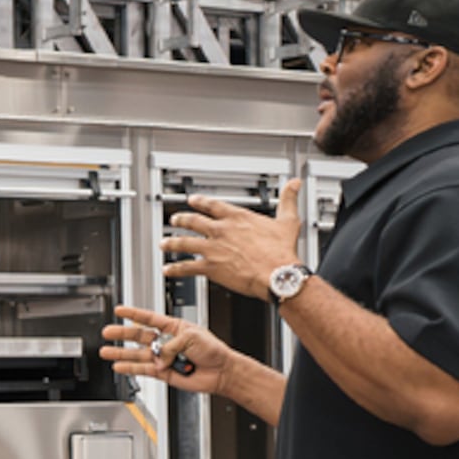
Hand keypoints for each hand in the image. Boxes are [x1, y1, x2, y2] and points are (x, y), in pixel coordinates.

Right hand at [100, 304, 240, 393]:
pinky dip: (131, 369)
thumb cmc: (213, 350)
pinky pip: (143, 370)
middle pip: (138, 336)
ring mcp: (163, 358)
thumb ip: (170, 346)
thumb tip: (157, 360)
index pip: (149, 318)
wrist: (221, 371)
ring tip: (107, 351)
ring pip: (137, 354)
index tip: (119, 310)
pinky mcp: (163, 373)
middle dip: (122, 334)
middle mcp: (165, 342)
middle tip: (108, 332)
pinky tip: (120, 366)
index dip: (133, 314)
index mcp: (173, 328)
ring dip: (121, 354)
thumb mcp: (191, 338)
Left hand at [162, 177, 302, 299]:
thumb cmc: (282, 251)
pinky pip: (187, 267)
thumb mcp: (288, 220)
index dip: (199, 202)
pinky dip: (175, 269)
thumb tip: (295, 184)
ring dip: (171, 243)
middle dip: (180, 220)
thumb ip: (288, 200)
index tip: (192, 200)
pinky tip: (168, 270)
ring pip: (184, 243)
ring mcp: (213, 248)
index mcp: (237, 218)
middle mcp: (221, 230)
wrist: (278, 274)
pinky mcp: (210, 267)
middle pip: (193, 221)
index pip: (212, 205)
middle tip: (173, 220)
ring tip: (163, 244)